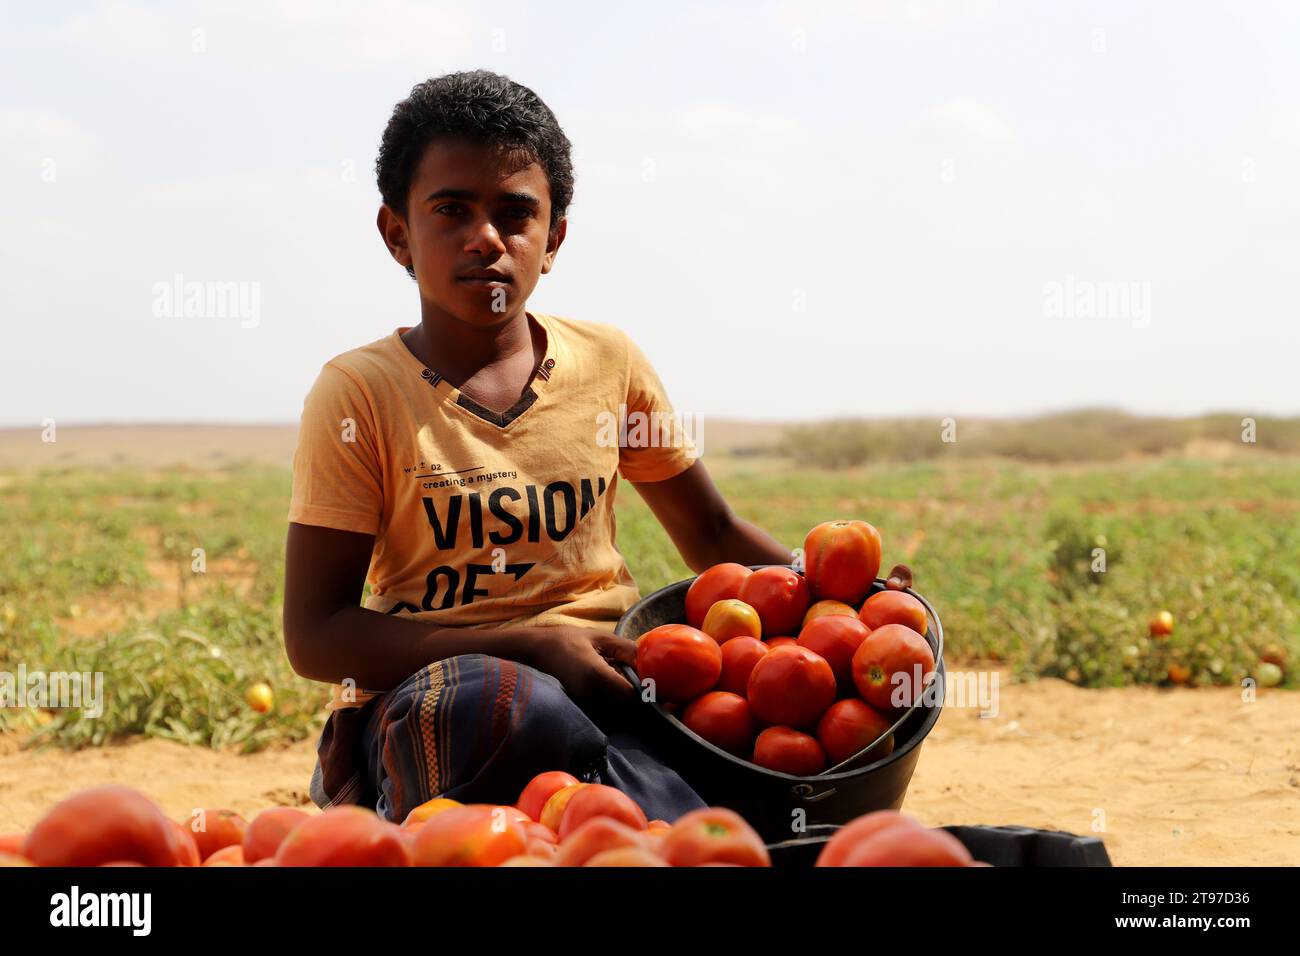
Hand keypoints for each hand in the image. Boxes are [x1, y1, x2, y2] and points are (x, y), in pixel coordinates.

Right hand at [523, 625, 637, 700]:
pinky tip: (599, 679)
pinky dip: (606, 694)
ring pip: (613, 704)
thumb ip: (625, 648)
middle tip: (624, 670)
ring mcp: (582, 701)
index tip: (640, 675)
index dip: (639, 686)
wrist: (535, 651)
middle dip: (629, 688)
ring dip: (617, 691)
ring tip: (608, 672)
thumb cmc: (566, 640)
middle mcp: (589, 694)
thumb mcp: (598, 637)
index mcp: (595, 675)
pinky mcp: (578, 704)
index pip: (629, 694)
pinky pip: (601, 703)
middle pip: (623, 702)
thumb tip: (646, 661)